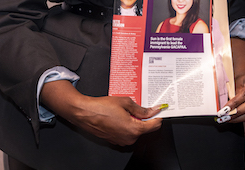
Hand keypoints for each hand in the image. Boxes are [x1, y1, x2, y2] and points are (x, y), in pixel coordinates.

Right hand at [41, 80, 162, 145]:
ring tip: (126, 109)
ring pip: (135, 130)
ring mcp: (121, 141)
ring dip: (134, 120)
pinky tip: (120, 115)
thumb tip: (152, 111)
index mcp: (134, 129)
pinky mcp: (115, 140)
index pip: (154, 125)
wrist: (85, 113)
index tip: (159, 109)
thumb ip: (141, 109)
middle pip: (144, 128)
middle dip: (143, 117)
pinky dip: (126, 124)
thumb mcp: (125, 103)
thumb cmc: (102, 107)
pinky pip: (126, 132)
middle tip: (138, 106)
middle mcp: (128, 138)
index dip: (157, 116)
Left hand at [220, 71, 244, 122]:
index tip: (225, 109)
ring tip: (230, 119)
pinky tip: (237, 118)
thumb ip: (234, 94)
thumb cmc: (243, 81)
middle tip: (227, 116)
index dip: (235, 102)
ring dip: (241, 118)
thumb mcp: (238, 82)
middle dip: (238, 112)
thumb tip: (226, 109)